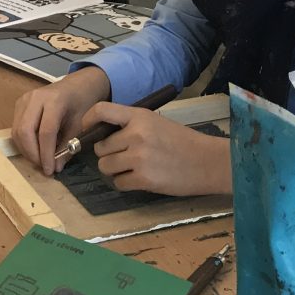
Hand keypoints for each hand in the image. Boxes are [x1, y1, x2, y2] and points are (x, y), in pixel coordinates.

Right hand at [11, 66, 110, 176]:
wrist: (75, 86)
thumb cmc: (80, 104)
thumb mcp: (79, 125)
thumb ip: (67, 146)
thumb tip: (55, 168)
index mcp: (54, 100)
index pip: (45, 132)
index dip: (46, 154)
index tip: (50, 170)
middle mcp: (35, 98)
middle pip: (25, 131)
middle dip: (32, 154)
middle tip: (43, 166)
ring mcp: (24, 99)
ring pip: (16, 131)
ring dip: (26, 150)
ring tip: (39, 159)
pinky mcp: (18, 104)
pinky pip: (16, 128)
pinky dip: (23, 142)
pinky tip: (35, 148)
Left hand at [89, 102, 231, 195]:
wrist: (207, 161)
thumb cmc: (182, 141)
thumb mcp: (155, 122)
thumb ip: (130, 125)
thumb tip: (101, 134)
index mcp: (139, 116)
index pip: (101, 111)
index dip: (88, 121)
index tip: (87, 131)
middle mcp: (135, 135)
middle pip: (100, 147)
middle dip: (107, 154)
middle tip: (122, 156)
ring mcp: (139, 158)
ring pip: (105, 167)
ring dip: (115, 170)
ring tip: (132, 168)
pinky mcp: (144, 179)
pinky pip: (119, 183)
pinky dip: (125, 183)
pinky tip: (139, 178)